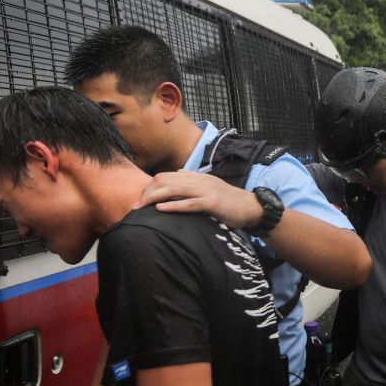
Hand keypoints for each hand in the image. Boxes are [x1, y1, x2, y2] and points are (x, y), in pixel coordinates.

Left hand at [136, 170, 261, 228]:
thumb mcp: (207, 188)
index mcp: (195, 176)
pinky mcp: (212, 202)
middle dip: (147, 192)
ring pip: (173, 189)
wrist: (250, 206)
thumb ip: (191, 183)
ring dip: (154, 198)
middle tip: (135, 206)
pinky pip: (189, 203)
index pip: (165, 176)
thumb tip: (175, 176)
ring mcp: (205, 190)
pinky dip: (173, 206)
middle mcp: (197, 180)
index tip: (140, 200)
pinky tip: (160, 210)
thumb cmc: (227, 201)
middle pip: (165, 180)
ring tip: (140, 207)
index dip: (150, 187)